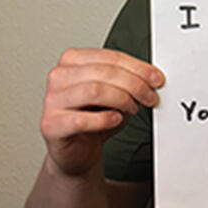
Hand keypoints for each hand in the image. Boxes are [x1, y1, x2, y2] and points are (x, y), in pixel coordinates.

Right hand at [40, 48, 163, 176]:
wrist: (78, 150)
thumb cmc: (94, 116)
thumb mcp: (115, 91)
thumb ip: (128, 79)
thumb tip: (152, 76)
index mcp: (73, 61)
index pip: (111, 57)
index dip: (139, 68)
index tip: (157, 79)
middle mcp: (59, 77)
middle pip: (104, 72)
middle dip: (134, 84)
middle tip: (150, 96)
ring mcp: (52, 100)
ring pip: (94, 90)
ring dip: (122, 100)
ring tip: (133, 109)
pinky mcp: (51, 124)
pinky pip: (81, 119)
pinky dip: (104, 119)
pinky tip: (115, 120)